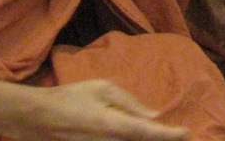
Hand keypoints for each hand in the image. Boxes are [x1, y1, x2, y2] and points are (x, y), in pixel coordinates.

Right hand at [0, 65, 188, 140]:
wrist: (38, 120)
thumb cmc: (70, 98)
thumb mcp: (101, 89)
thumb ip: (129, 102)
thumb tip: (153, 114)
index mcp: (114, 125)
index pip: (149, 132)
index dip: (170, 134)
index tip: (186, 132)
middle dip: (160, 139)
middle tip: (178, 134)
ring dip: (144, 140)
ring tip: (159, 133)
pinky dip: (130, 140)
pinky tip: (139, 134)